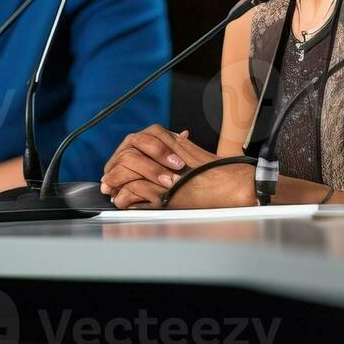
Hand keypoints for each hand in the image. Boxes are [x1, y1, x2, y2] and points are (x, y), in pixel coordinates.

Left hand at [100, 126, 253, 209]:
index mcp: (174, 141)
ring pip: (127, 169)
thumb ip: (181, 149)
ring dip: (115, 181)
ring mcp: (163, 172)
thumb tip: (175, 143)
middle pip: (129, 151)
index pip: (139, 140)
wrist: (234, 186)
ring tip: (112, 193)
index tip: (118, 167)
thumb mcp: (198, 156)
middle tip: (108, 182)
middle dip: (115, 168)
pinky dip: (124, 198)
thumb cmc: (222, 174)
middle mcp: (166, 152)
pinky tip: (123, 203)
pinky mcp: (163, 192)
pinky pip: (133, 190)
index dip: (125, 154)